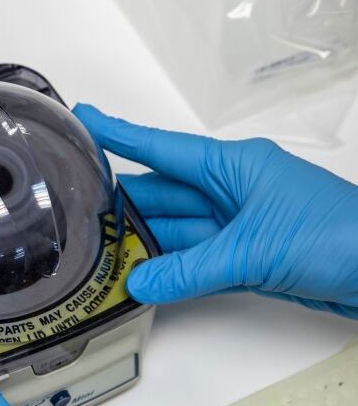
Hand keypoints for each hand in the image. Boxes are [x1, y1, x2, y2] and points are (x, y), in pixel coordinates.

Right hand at [73, 104, 357, 318]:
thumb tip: (138, 284)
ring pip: (175, 232)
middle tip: (74, 211)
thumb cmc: (340, 235)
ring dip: (142, 245)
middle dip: (121, 205)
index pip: (162, 149)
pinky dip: (170, 272)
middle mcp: (230, 191)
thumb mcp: (254, 249)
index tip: (82, 122)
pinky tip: (141, 277)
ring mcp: (236, 226)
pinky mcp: (245, 258)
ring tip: (96, 254)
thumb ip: (192, 270)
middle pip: (162, 195)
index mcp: (233, 166)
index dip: (119, 135)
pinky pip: (194, 261)